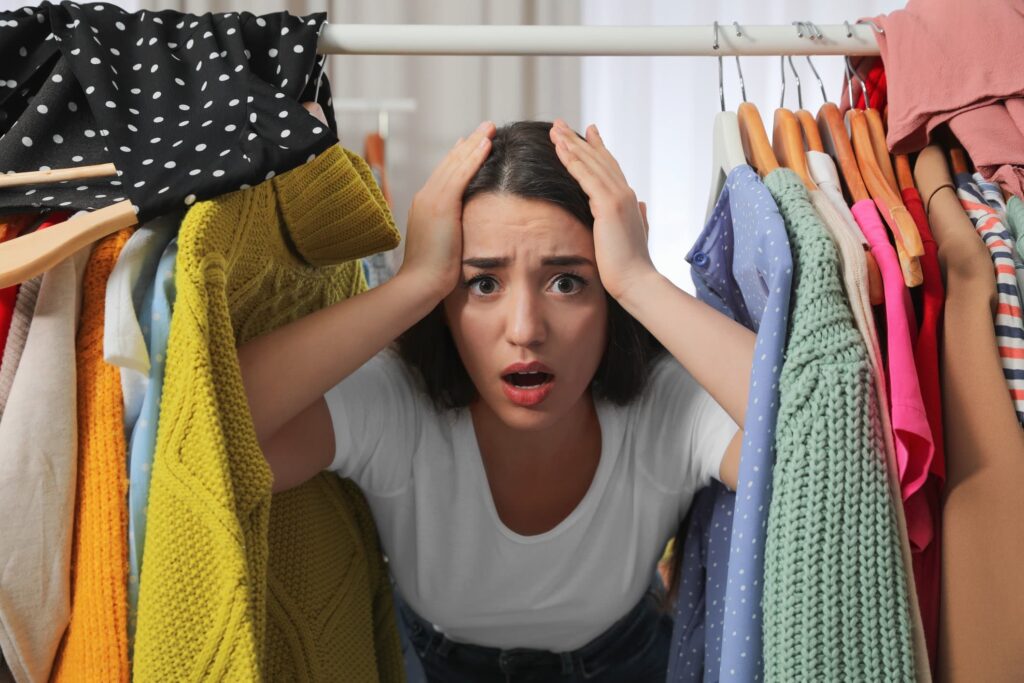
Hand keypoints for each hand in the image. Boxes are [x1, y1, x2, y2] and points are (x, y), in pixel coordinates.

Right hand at [399, 121, 495, 298]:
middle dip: (469, 144)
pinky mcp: (440, 204)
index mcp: (426, 206)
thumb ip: (453, 230)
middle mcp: (425, 197)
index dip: (460, 157)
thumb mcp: (445, 245)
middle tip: (485, 127)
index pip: (445, 175)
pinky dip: (473, 157)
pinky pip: (460, 174)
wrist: (420, 283)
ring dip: (474, 144)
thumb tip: (465, 227)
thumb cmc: (434, 274)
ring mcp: (431, 199)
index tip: (472, 144)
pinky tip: (486, 144)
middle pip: (450, 163)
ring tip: (489, 129)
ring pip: (456, 163)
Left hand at [549, 119, 655, 299]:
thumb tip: (643, 207)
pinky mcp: (608, 205)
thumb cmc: (631, 266)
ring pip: (591, 163)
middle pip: (598, 158)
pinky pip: (586, 176)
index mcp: (628, 200)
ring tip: (554, 129)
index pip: (610, 167)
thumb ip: (639, 218)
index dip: (597, 148)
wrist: (636, 282)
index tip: (587, 132)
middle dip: (578, 140)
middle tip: (560, 124)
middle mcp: (625, 193)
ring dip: (571, 144)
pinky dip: (573, 160)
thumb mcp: (636, 236)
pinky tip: (560, 148)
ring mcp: (618, 197)